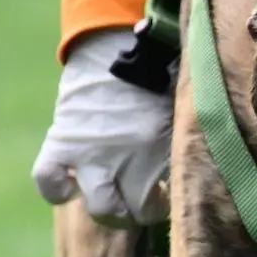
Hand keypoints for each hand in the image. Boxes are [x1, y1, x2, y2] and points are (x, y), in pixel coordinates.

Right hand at [32, 28, 173, 226]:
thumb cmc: (156, 73)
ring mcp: (93, 152)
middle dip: (141, 210)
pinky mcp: (62, 142)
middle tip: (145, 197)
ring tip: (114, 198)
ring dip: (108, 209)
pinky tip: (70, 185)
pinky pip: (49, 181)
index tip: (168, 191)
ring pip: (101, 208)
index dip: (170, 201)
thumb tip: (206, 166)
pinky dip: (57, 189)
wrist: (111, 44)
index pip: (172, 197)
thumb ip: (188, 136)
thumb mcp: (181, 105)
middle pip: (137, 212)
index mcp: (163, 145)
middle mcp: (130, 155)